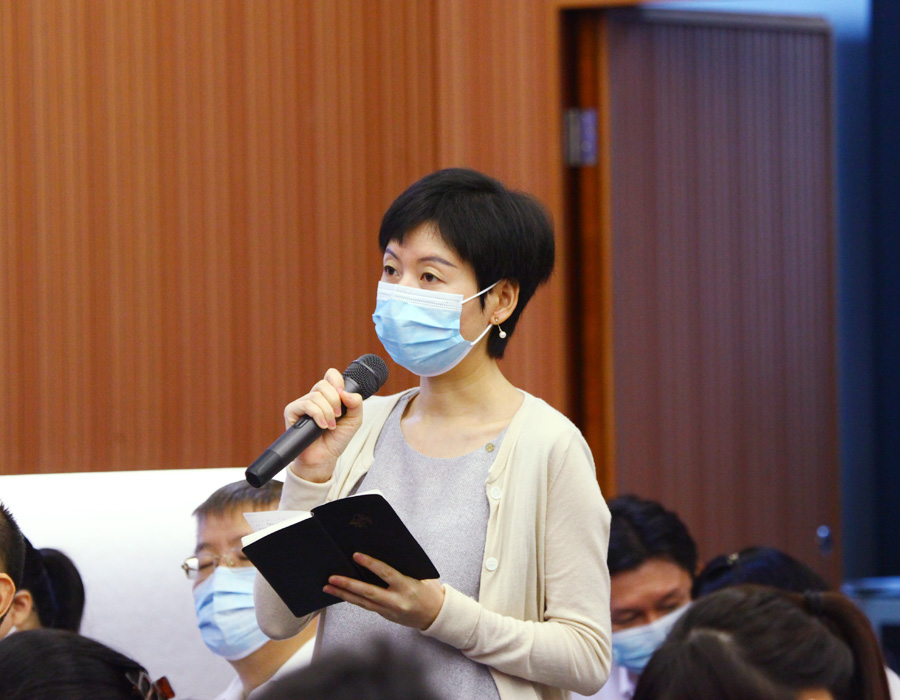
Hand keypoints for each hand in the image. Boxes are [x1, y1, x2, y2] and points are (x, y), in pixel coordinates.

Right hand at [284, 368, 363, 482]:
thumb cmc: (336, 439)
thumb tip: (345, 392)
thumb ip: (356, 404)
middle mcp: (314, 397)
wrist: (324, 458)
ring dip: (327, 412)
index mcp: (328, 396)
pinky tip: (322, 426)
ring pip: (316, 396)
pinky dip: (318, 415)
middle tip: (338, 416)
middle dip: (335, 401)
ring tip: (330, 426)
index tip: (343, 395)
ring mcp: (302, 404)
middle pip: (324, 384)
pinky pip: (306, 405)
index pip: (330, 375)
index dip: (337, 381)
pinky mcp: (292, 412)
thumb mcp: (354, 420)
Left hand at [323, 553, 444, 629]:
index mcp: (408, 586)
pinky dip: (353, 599)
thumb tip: (381, 555)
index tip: (356, 555)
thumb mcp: (420, 576)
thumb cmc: (429, 591)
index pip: (386, 573)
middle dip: (349, 585)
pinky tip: (342, 594)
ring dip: (344, 594)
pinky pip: (367, 606)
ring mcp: (390, 611)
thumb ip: (402, 568)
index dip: (371, 564)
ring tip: (328, 587)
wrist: (436, 616)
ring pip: (363, 603)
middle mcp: (397, 601)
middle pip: (369, 592)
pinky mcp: (386, 616)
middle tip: (332, 578)